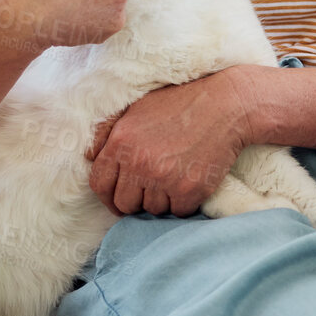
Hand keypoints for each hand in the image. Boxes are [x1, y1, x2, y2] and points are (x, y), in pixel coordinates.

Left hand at [86, 68, 261, 215]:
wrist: (227, 105)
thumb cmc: (181, 103)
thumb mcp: (137, 108)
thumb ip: (108, 132)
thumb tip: (87, 156)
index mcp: (121, 142)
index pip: (99, 185)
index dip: (107, 196)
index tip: (119, 198)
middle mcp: (139, 163)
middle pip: (124, 203)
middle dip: (136, 199)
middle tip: (153, 187)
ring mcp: (164, 178)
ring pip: (152, 210)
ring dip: (162, 200)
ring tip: (175, 178)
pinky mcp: (189, 190)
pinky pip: (177, 212)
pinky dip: (184, 203)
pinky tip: (190, 182)